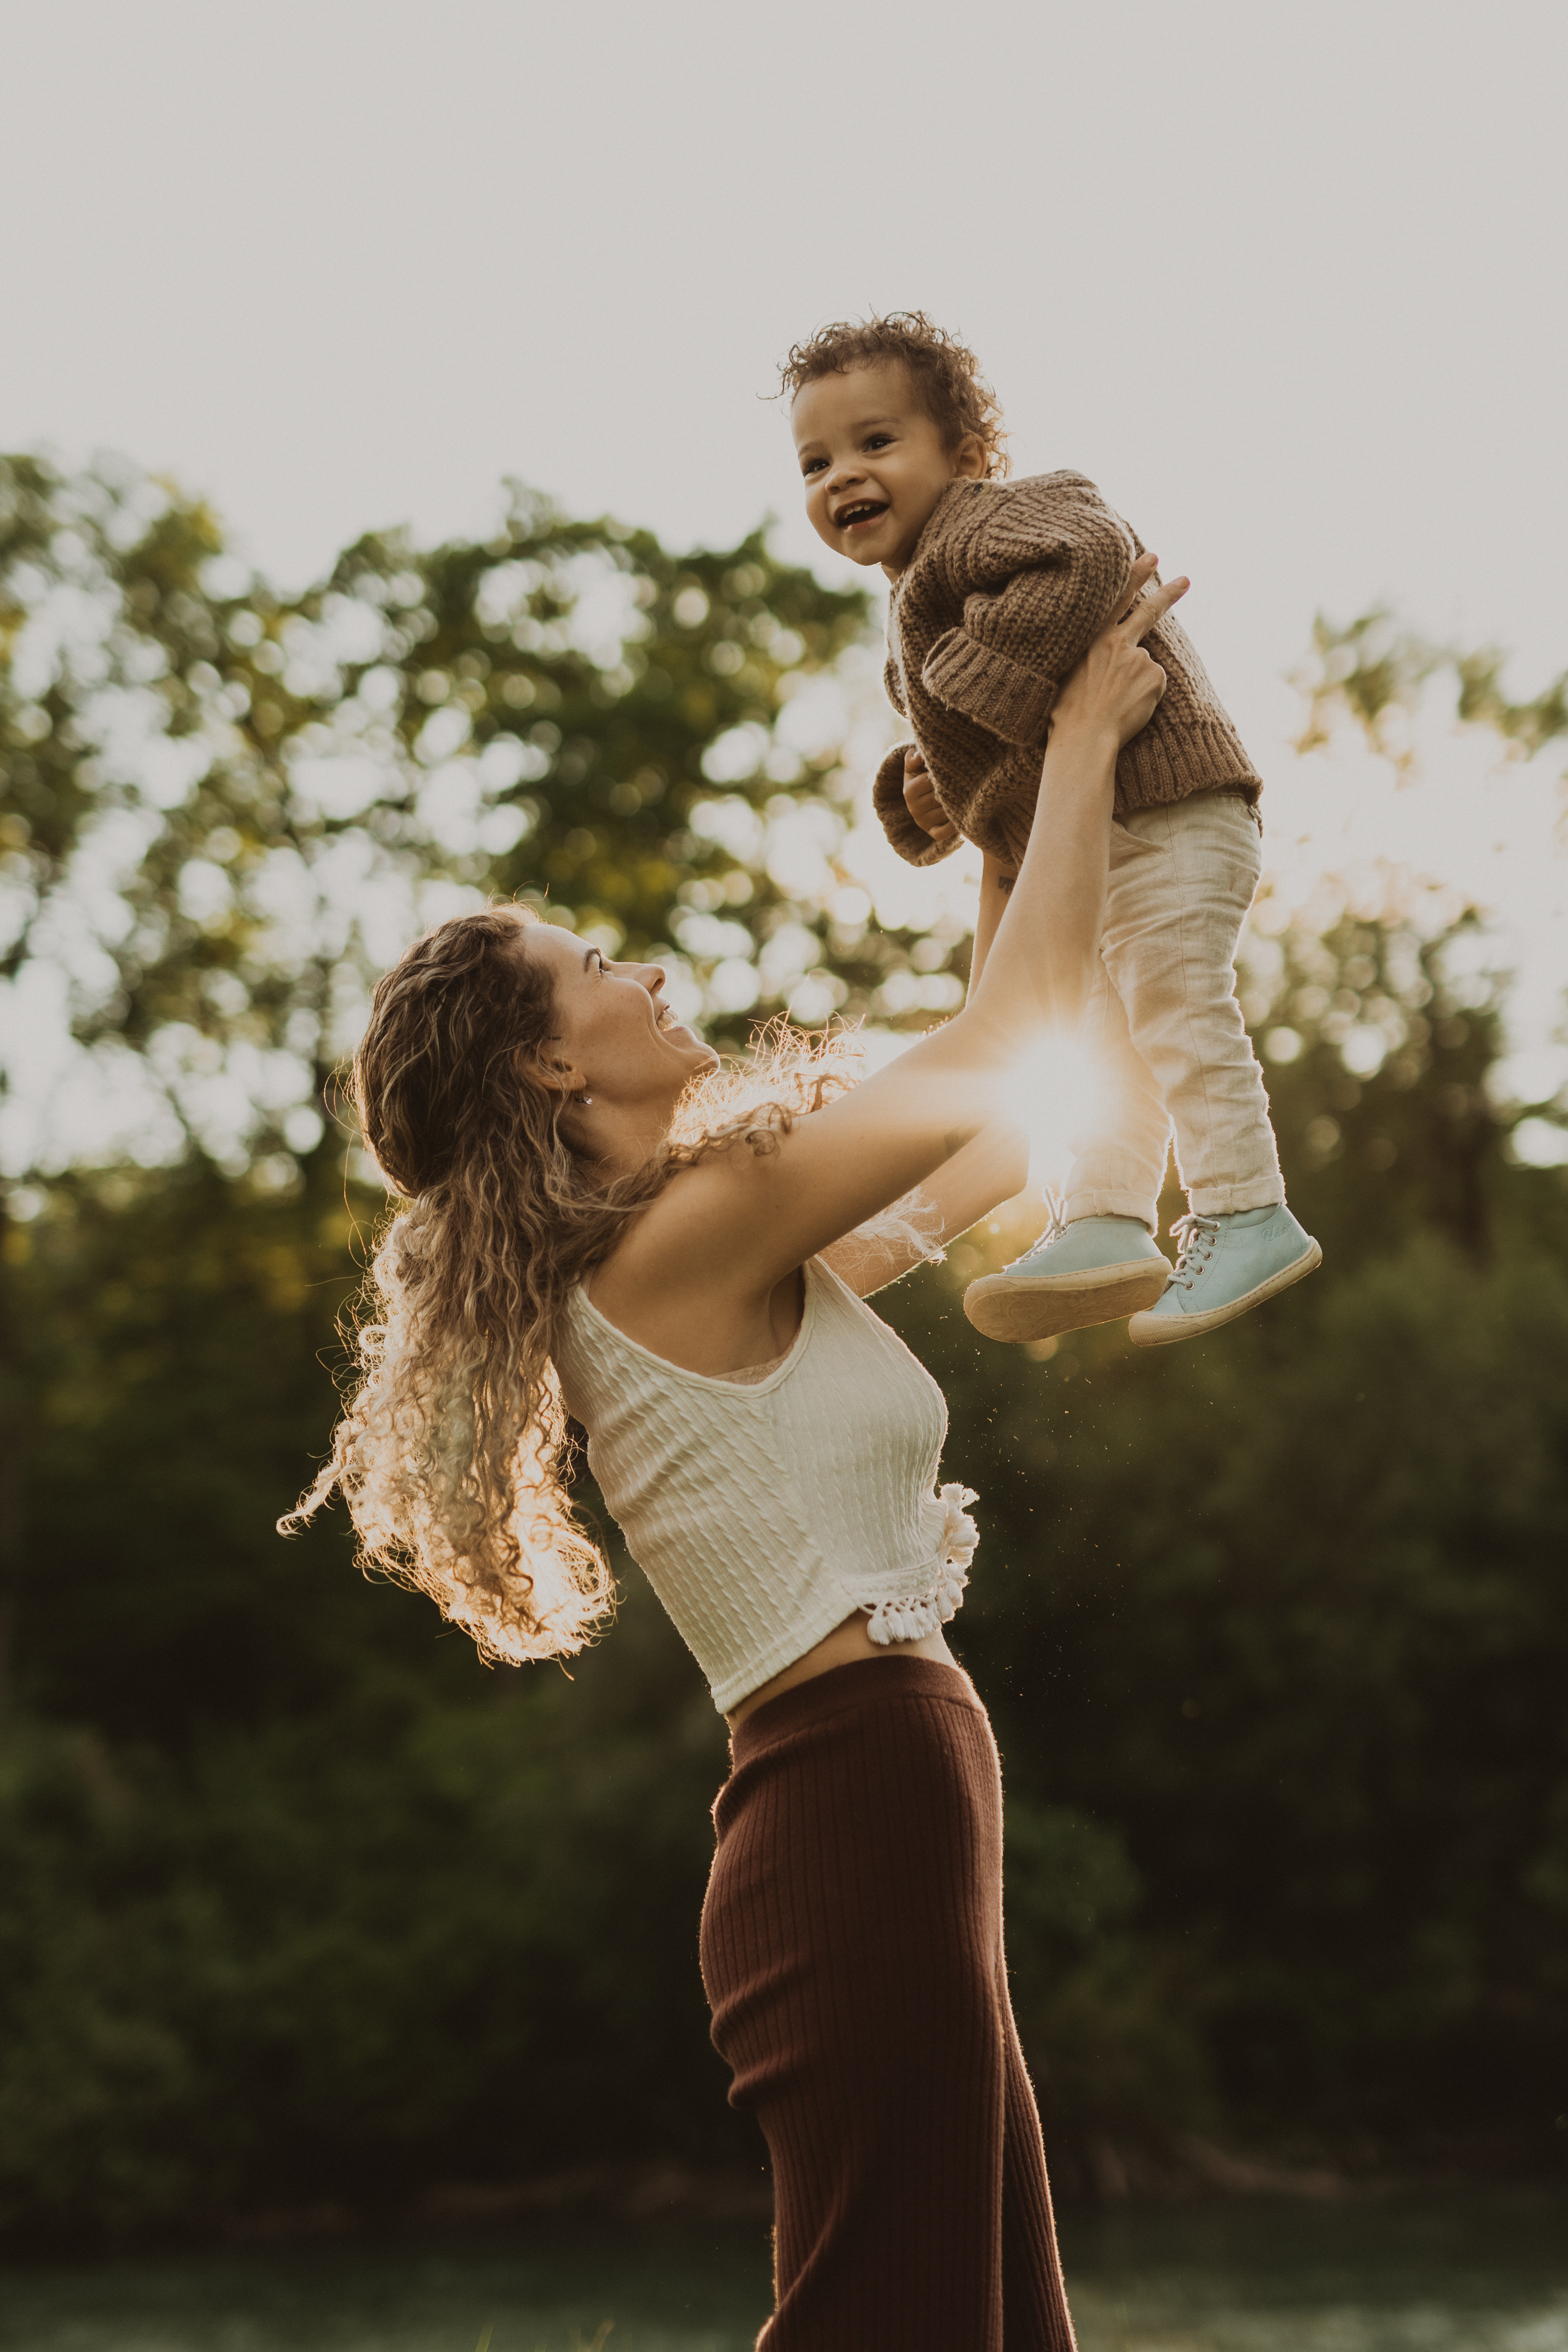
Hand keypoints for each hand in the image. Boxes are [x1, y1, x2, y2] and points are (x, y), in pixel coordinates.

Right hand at [903, 747, 959, 846]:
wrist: (925, 797)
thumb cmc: (922, 776)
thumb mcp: (915, 766)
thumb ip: (913, 757)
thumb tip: (919, 755)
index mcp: (909, 790)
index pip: (928, 781)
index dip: (943, 774)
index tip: (954, 769)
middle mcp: (914, 808)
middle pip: (939, 797)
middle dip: (952, 789)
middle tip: (967, 781)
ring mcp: (923, 822)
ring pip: (945, 813)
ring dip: (957, 805)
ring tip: (968, 795)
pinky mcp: (934, 833)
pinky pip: (945, 832)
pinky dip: (954, 825)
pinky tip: (963, 814)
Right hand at [1052, 553, 1188, 751]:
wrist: (1083, 737)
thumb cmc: (1066, 712)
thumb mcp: (1068, 670)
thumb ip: (1093, 654)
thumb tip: (1121, 659)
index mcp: (1091, 637)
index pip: (1116, 599)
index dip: (1134, 576)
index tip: (1150, 558)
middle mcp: (1117, 641)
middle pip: (1148, 611)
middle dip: (1168, 593)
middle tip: (1186, 580)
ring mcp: (1139, 657)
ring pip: (1145, 667)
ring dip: (1137, 683)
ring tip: (1114, 704)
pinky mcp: (1155, 676)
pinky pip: (1154, 685)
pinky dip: (1146, 696)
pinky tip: (1129, 709)